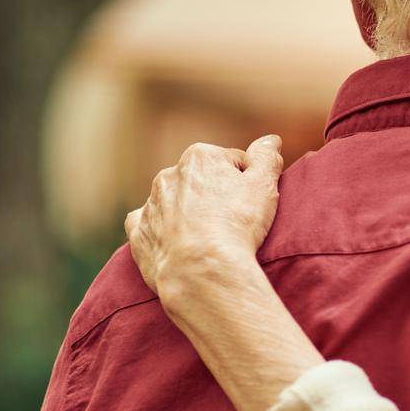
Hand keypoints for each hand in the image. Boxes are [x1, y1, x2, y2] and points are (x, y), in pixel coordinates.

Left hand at [126, 135, 283, 302]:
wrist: (202, 269)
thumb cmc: (237, 224)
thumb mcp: (264, 185)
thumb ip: (267, 158)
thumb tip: (271, 140)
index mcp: (200, 156)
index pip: (232, 163)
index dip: (247, 183)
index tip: (253, 204)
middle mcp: (170, 174)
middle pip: (201, 180)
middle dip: (215, 195)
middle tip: (234, 221)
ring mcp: (151, 204)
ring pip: (175, 202)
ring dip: (189, 213)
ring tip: (209, 238)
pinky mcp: (138, 232)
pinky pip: (149, 224)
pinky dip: (161, 230)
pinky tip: (177, 243)